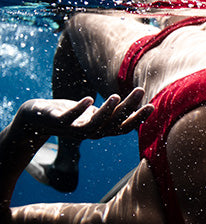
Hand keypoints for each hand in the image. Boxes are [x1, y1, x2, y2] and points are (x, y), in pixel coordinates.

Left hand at [18, 89, 151, 139]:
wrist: (35, 119)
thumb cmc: (69, 114)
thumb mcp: (93, 113)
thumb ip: (111, 111)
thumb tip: (137, 102)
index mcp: (101, 129)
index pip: (124, 126)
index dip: (138, 118)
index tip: (152, 105)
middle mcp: (90, 132)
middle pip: (113, 123)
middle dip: (128, 108)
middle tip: (140, 90)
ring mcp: (73, 128)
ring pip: (94, 123)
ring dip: (106, 111)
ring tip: (116, 95)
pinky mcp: (57, 121)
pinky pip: (69, 117)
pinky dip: (79, 109)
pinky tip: (89, 99)